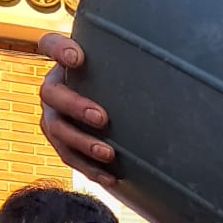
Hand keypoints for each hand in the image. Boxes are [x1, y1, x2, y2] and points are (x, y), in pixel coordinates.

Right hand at [36, 33, 117, 185]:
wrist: (113, 111)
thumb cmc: (118, 82)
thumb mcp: (121, 66)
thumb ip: (128, 54)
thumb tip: (171, 46)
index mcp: (63, 64)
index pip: (50, 45)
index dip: (59, 49)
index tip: (78, 59)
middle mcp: (53, 89)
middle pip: (51, 94)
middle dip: (75, 107)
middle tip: (102, 118)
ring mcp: (54, 117)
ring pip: (58, 130)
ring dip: (82, 144)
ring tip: (108, 154)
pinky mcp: (62, 143)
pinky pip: (70, 158)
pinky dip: (90, 169)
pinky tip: (110, 178)